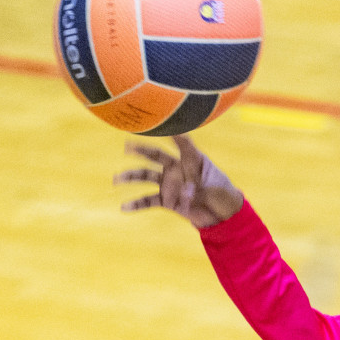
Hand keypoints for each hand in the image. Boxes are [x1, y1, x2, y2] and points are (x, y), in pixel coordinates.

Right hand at [114, 134, 243, 227]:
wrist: (222, 215)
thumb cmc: (223, 193)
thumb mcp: (216, 188)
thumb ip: (200, 187)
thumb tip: (185, 191)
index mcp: (193, 159)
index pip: (183, 142)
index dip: (174, 133)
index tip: (162, 124)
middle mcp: (177, 168)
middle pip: (156, 155)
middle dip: (141, 150)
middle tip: (127, 145)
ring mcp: (170, 183)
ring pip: (147, 176)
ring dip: (132, 176)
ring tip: (117, 178)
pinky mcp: (167, 200)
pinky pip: (149, 201)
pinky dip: (137, 204)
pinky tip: (124, 207)